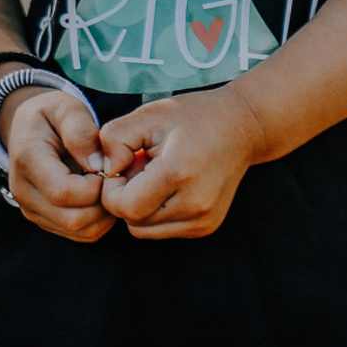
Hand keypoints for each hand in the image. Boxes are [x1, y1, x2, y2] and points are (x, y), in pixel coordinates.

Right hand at [0, 88, 114, 242]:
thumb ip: (80, 131)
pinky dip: (97, 220)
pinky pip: (78, 234)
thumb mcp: (66, 107)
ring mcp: (31, 209)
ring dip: (103, 214)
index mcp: (27, 159)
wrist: (28, 127)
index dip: (95, 185)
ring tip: (108, 184)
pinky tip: (101, 195)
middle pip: (73, 219)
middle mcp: (23, 191)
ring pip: (78, 231)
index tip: (109, 166)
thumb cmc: (52, 114)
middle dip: (103, 203)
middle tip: (114, 178)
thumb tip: (98, 165)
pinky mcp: (43, 219)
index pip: (64, 191)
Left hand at [97, 86, 264, 239]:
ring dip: (141, 207)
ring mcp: (203, 220)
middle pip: (133, 222)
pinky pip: (164, 230)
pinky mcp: (206, 226)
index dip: (113, 188)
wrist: (242, 126)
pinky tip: (169, 185)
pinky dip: (157, 212)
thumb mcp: (149, 115)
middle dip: (126, 196)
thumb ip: (114, 139)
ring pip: (146, 231)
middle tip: (140, 166)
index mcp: (179, 173)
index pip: (125, 207)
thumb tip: (104, 171)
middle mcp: (194, 205)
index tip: (123, 164)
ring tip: (155, 175)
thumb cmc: (193, 116)